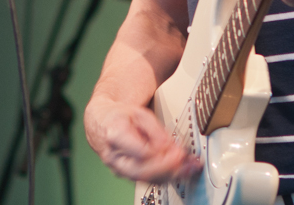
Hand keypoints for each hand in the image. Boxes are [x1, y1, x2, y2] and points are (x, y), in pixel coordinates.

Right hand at [84, 97, 200, 182]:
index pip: (139, 152)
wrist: (103, 124)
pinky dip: (167, 177)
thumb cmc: (120, 117)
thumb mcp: (139, 113)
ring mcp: (120, 169)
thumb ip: (155, 130)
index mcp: (115, 135)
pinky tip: (182, 170)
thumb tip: (169, 146)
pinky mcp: (128, 175)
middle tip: (185, 161)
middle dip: (167, 168)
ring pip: (146, 179)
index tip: (178, 151)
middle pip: (142, 171)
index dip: (161, 155)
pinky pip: (148, 180)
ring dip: (171, 175)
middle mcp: (115, 157)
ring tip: (190, 167)